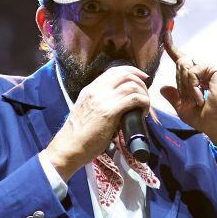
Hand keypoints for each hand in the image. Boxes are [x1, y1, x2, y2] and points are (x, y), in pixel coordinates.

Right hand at [45, 65, 150, 179]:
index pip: (114, 71)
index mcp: (90, 89)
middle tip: (146, 95)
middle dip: (141, 82)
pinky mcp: (110, 112)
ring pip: (132, 85)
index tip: (142, 79)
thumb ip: (99, 103)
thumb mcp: (87, 110)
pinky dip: (143, 103)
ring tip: (144, 107)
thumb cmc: (79, 134)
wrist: (70, 146)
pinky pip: (134, 99)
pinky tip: (142, 113)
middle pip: (125, 74)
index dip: (132, 71)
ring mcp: (103, 100)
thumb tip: (118, 104)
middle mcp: (97, 90)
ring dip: (144, 94)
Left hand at [159, 31, 216, 148]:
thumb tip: (163, 88)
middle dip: (181, 85)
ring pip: (184, 66)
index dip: (172, 47)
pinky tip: (201, 96)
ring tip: (199, 99)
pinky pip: (192, 71)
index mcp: (198, 76)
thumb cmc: (206, 119)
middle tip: (194, 101)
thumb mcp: (183, 109)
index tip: (165, 33)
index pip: (182, 60)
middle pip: (179, 64)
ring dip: (187, 88)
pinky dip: (193, 86)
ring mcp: (212, 66)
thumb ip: (174, 97)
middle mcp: (205, 69)